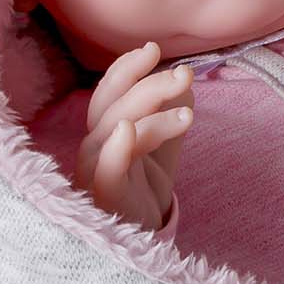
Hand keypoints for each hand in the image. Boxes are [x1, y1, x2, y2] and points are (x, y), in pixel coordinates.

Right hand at [76, 43, 194, 232]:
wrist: (145, 235)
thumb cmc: (147, 184)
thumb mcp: (164, 141)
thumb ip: (172, 109)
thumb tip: (185, 77)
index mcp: (107, 128)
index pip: (109, 90)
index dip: (126, 67)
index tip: (154, 48)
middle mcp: (95, 146)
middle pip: (113, 105)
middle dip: (149, 84)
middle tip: (185, 74)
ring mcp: (95, 172)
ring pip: (114, 131)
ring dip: (152, 116)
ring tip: (188, 115)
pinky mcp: (104, 198)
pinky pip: (106, 171)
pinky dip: (115, 149)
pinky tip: (130, 130)